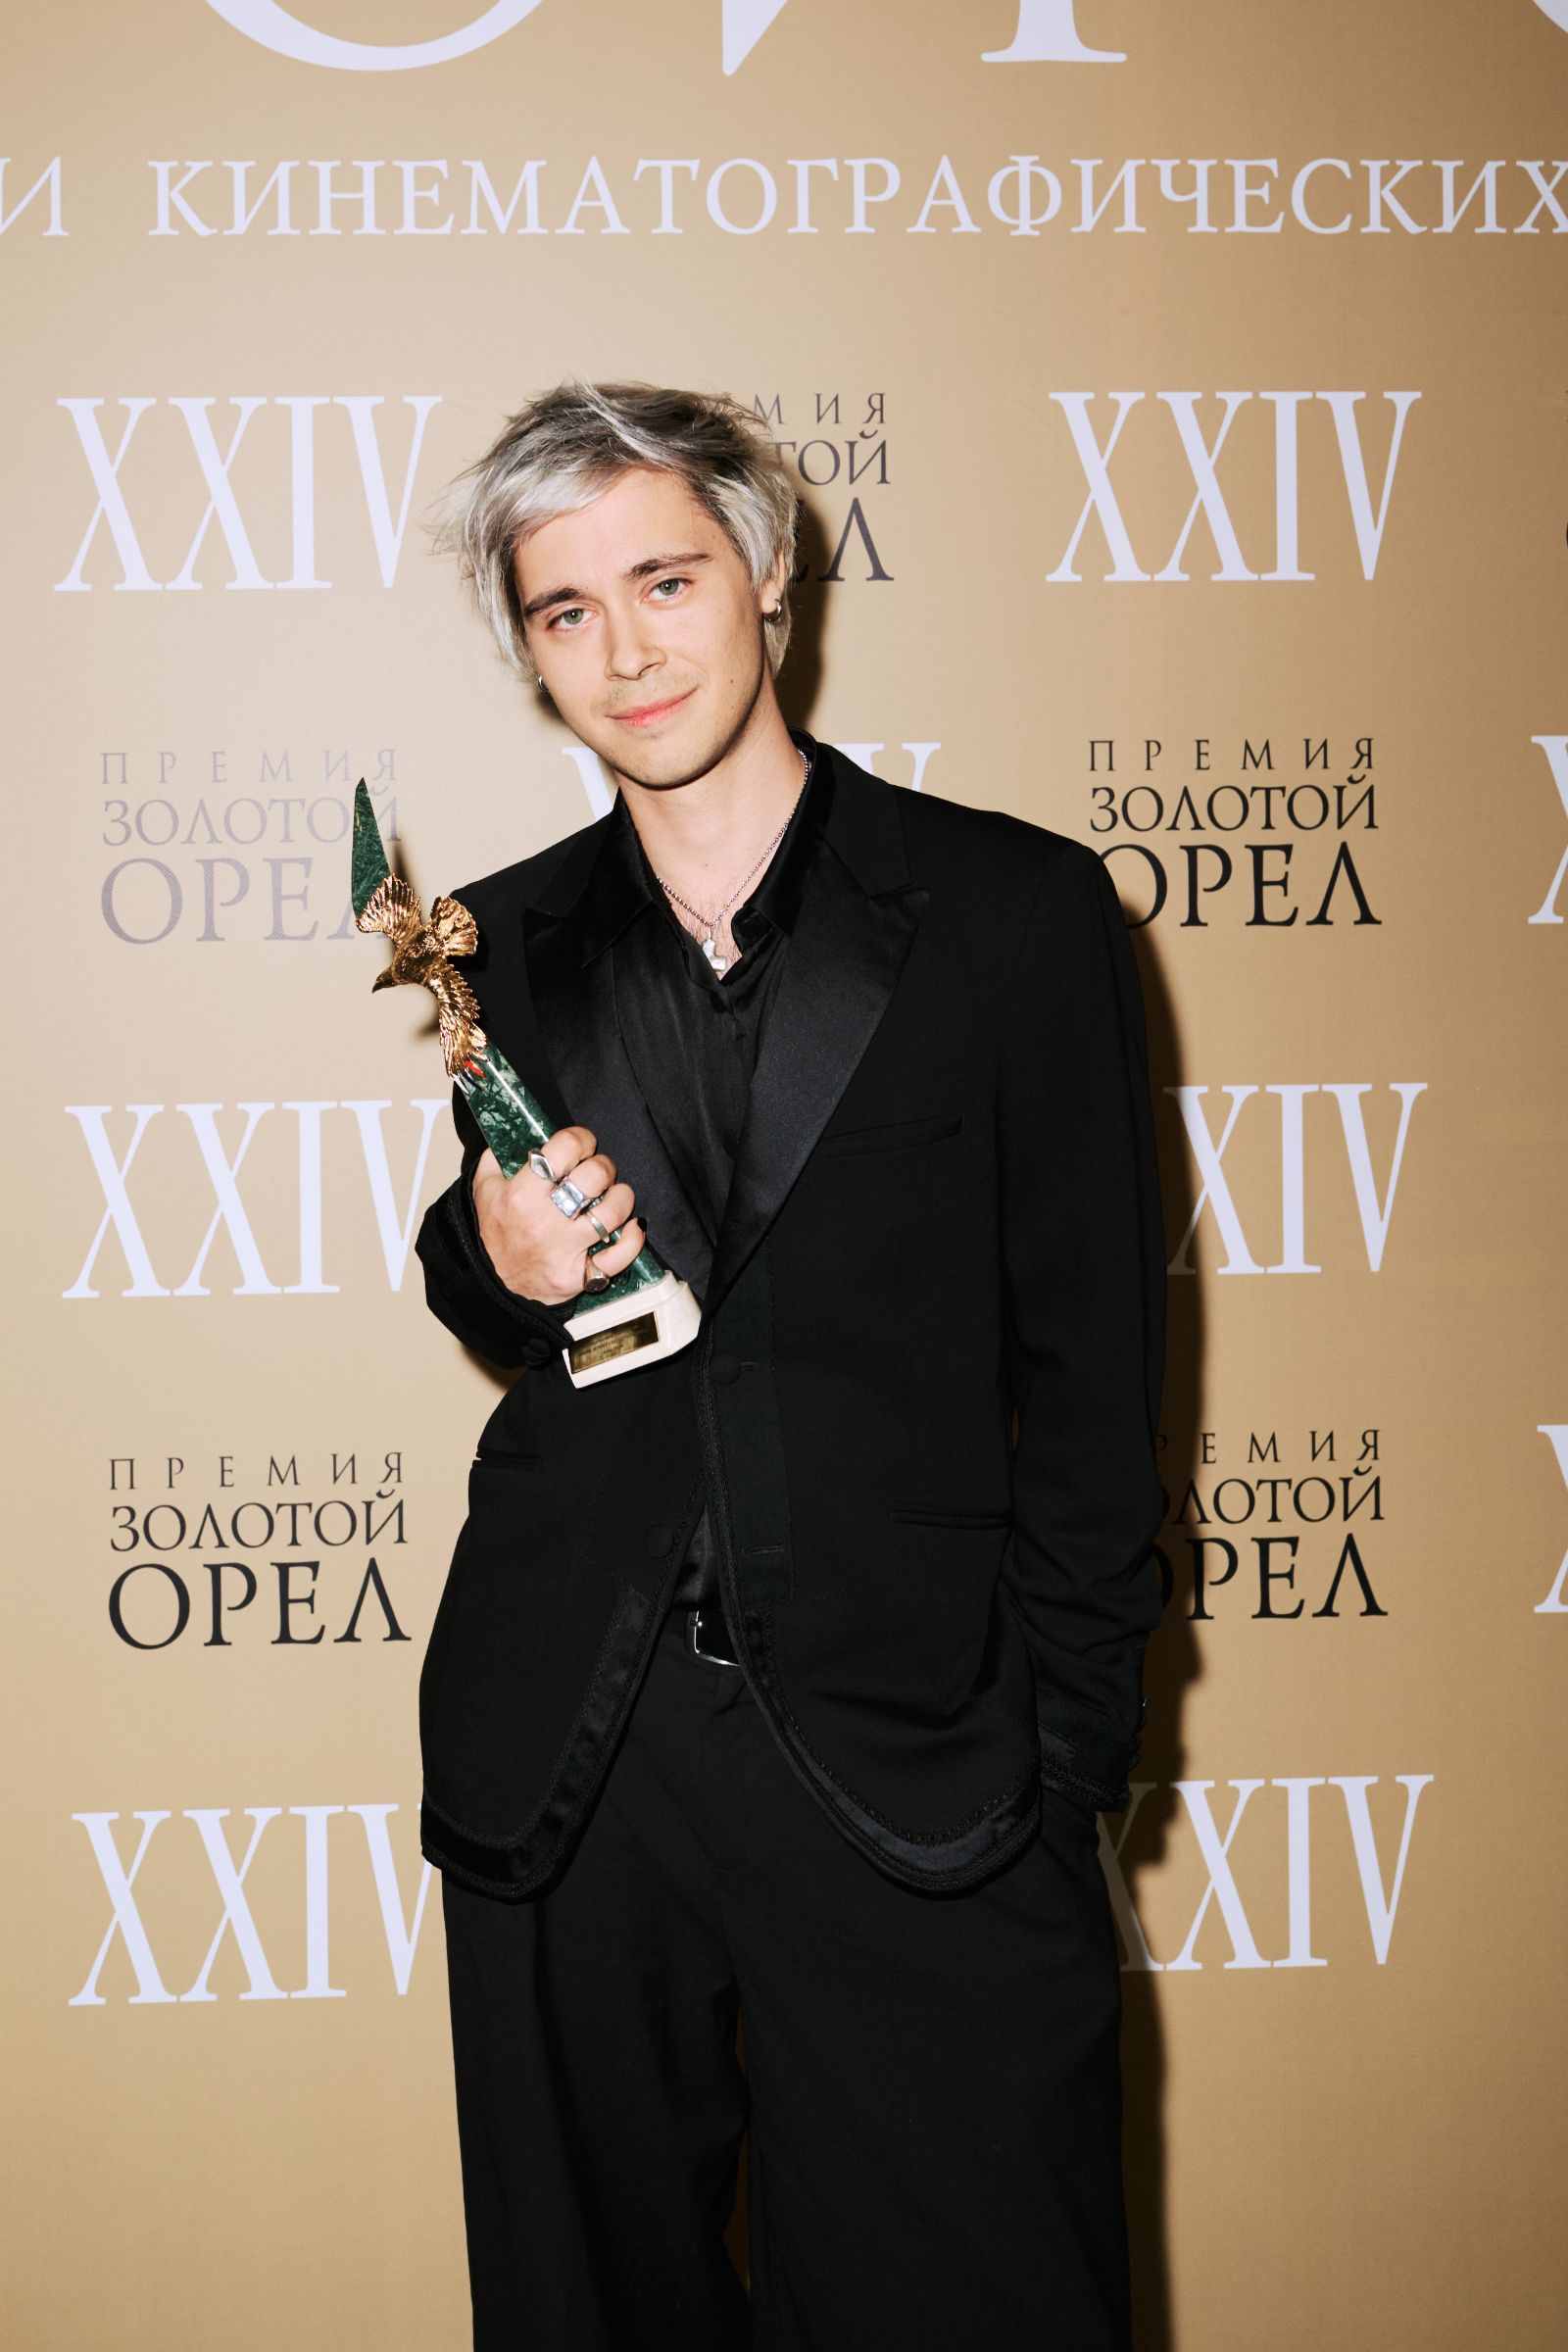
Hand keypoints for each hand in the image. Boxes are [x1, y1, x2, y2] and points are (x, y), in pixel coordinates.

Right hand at [472, 1126, 643, 1306]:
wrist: (488, 1286)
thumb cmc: (489, 1236)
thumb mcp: (483, 1189)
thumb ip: (498, 1156)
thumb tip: (519, 1130)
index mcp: (520, 1195)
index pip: (564, 1149)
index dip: (580, 1138)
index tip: (582, 1144)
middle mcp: (544, 1222)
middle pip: (594, 1177)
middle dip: (602, 1166)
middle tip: (598, 1171)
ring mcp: (564, 1251)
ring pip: (612, 1213)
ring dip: (621, 1197)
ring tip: (614, 1195)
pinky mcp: (579, 1276)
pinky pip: (619, 1258)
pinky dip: (633, 1240)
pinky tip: (632, 1226)